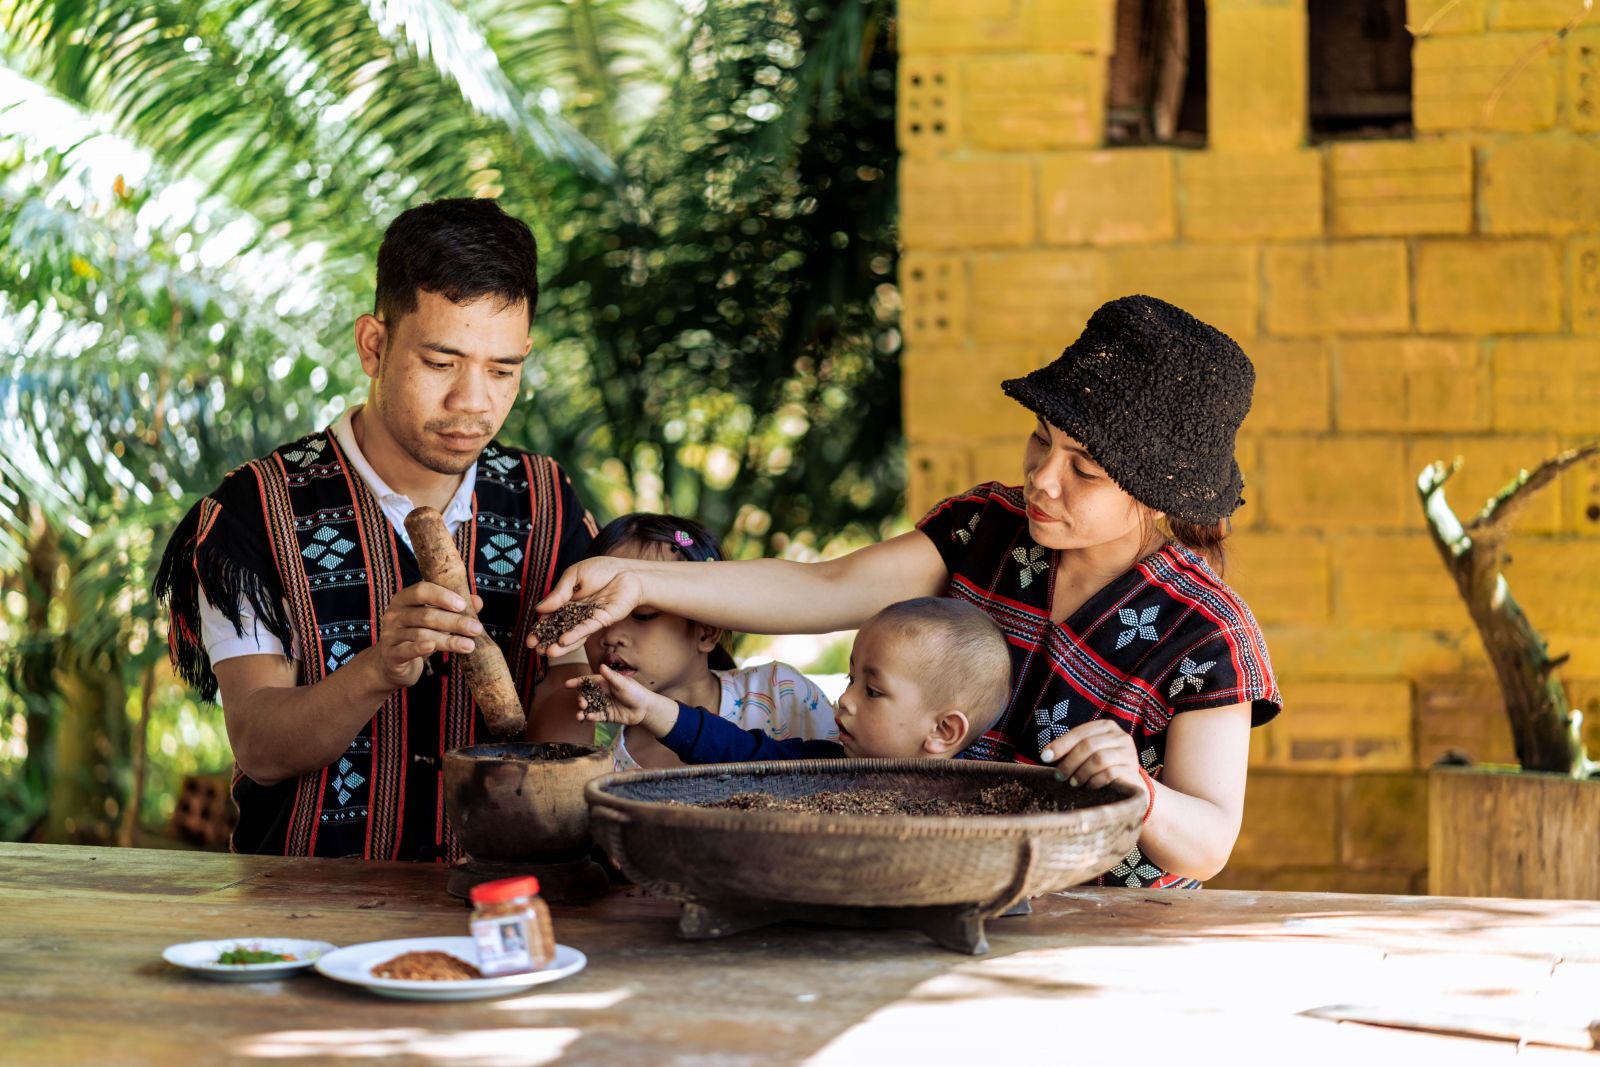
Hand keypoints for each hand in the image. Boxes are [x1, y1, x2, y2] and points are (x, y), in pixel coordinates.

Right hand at [371, 582, 483, 689]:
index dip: (442, 596)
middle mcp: (395, 614)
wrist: (392, 663)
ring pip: (422, 634)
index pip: (421, 590)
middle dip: (454, 621)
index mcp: (404, 599)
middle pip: (426, 615)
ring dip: (448, 640)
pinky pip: (406, 650)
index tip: (463, 605)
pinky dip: (420, 648)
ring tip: (469, 645)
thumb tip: (477, 601)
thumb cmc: (417, 636)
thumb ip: (454, 609)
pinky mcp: (391, 655)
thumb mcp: (434, 620)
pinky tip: (433, 647)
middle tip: (476, 628)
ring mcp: (390, 635)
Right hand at [529, 557, 645, 657]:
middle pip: (560, 630)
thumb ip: (559, 593)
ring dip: (560, 645)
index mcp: (568, 601)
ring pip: (573, 634)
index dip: (540, 629)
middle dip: (547, 641)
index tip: (530, 639)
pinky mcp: (602, 620)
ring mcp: (589, 618)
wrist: (627, 571)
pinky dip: (576, 634)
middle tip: (535, 650)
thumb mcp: (574, 575)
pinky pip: (587, 628)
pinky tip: (564, 641)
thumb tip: (539, 608)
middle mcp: (577, 613)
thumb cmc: (602, 569)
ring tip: (548, 653)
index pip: (551, 618)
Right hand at [566, 664, 678, 735]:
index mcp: (604, 683)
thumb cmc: (635, 692)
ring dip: (582, 711)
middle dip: (580, 699)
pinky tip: (590, 718)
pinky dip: (591, 717)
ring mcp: (603, 705)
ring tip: (580, 715)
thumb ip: (611, 677)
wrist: (645, 708)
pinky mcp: (606, 715)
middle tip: (582, 703)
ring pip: (588, 708)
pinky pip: (596, 716)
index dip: (577, 682)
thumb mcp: (623, 683)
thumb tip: (602, 666)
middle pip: (586, 695)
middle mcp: (601, 693)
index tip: (567, 684)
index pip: (588, 681)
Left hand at [1040, 720, 1147, 801]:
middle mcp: (1119, 736)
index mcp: (1105, 726)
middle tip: (1059, 776)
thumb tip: (1046, 754)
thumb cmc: (1100, 763)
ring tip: (1074, 782)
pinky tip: (1089, 786)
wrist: (1128, 779)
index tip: (1044, 757)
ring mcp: (1128, 752)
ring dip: (1081, 773)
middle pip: (1088, 745)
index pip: (1079, 733)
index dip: (1060, 745)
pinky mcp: (1131, 769)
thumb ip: (1069, 749)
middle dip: (1069, 762)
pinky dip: (1094, 781)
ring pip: (1099, 759)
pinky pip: (1109, 774)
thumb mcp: (1086, 751)